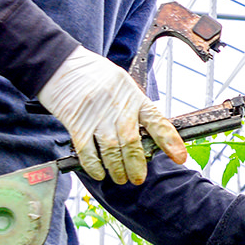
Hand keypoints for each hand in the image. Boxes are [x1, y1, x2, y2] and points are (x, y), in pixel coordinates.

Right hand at [36, 46, 186, 183]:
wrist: (64, 65)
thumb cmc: (95, 75)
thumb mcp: (123, 83)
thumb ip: (134, 107)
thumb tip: (147, 133)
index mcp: (134, 97)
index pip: (157, 121)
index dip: (170, 141)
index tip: (180, 157)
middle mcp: (118, 107)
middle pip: (132, 142)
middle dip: (136, 165)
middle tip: (138, 178)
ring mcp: (97, 116)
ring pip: (111, 150)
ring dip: (117, 169)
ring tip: (120, 178)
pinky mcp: (77, 123)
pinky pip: (87, 150)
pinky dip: (94, 165)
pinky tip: (99, 173)